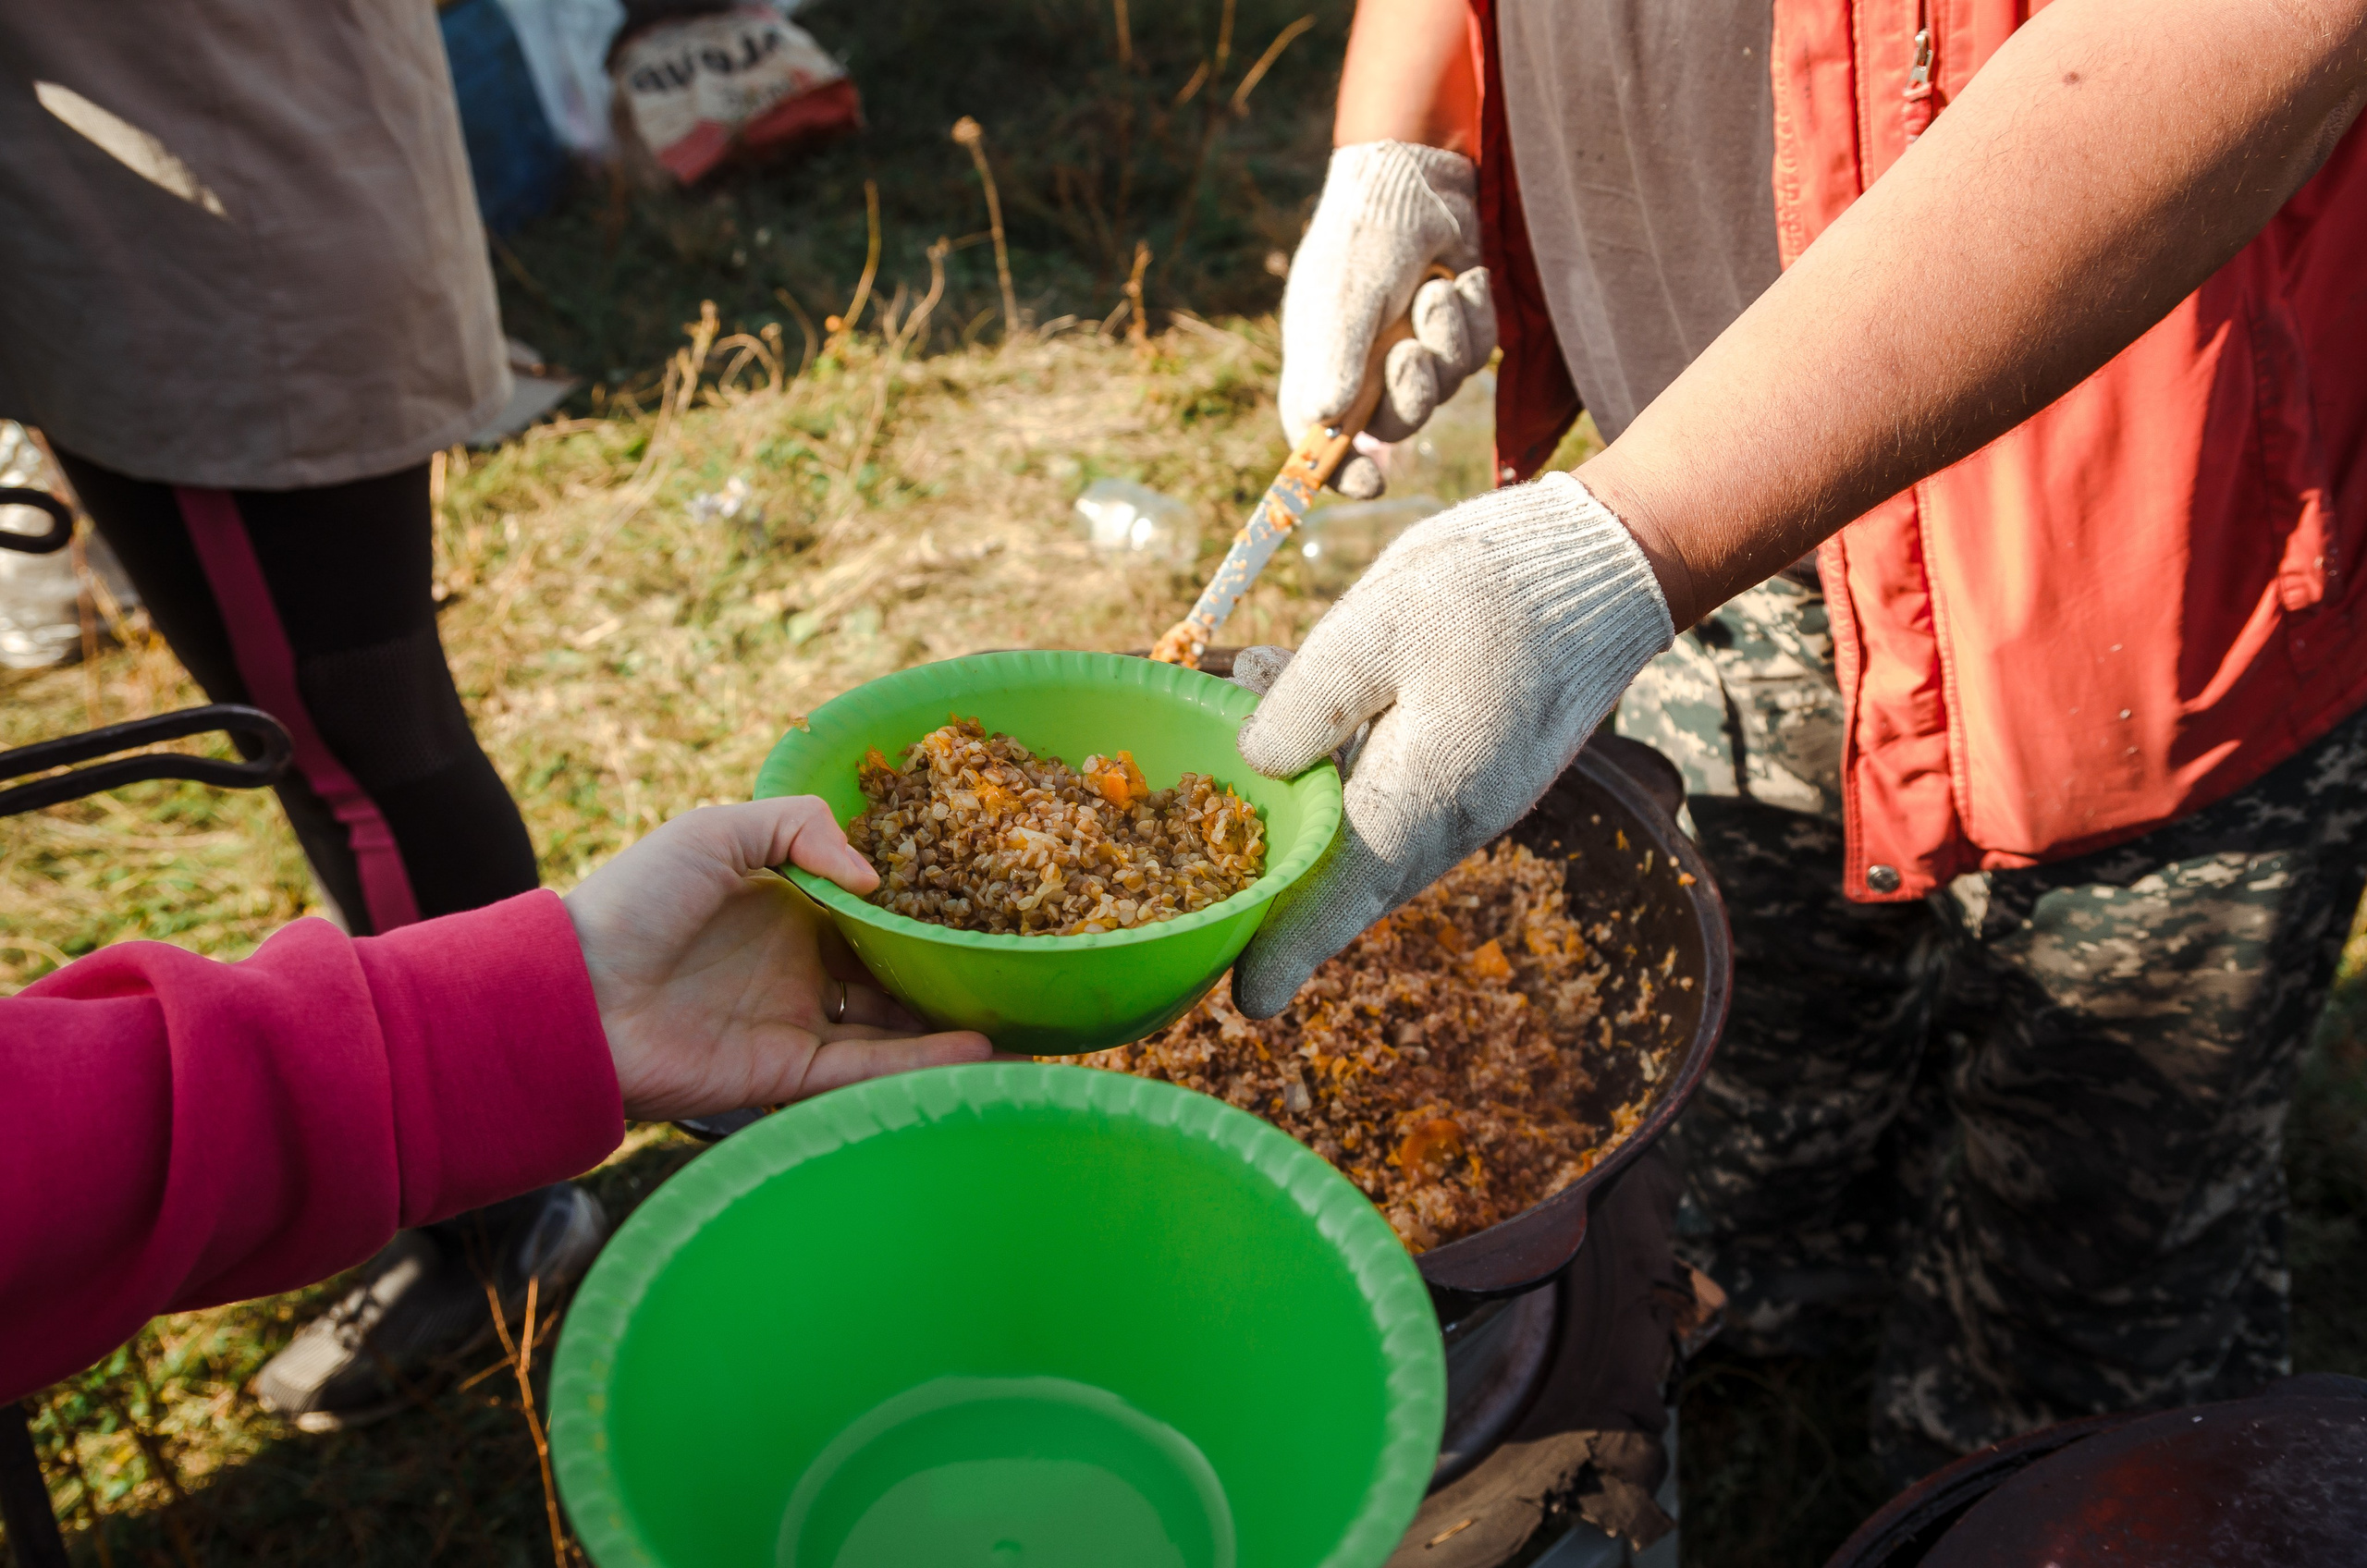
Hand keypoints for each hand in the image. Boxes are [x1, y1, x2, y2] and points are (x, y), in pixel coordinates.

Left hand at [563, 798, 991, 1119]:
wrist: (572, 994)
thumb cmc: (636, 901)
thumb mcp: (716, 830)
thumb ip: (799, 828)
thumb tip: (875, 880)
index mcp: (789, 905)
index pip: (876, 908)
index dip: (928, 907)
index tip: (988, 900)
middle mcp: (802, 963)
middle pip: (896, 971)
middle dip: (954, 973)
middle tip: (1023, 968)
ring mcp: (797, 1019)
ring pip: (894, 1028)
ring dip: (955, 1026)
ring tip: (1027, 1021)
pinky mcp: (786, 1072)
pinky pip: (867, 1070)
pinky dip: (922, 1063)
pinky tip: (979, 1050)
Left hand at [1227, 474, 1673, 1016]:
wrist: (1603, 569)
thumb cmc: (1487, 589)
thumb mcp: (1374, 623)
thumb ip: (1306, 700)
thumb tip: (1254, 766)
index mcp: (1425, 793)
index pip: (1345, 893)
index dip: (1292, 948)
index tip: (1250, 1002)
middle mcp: (1455, 818)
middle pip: (1355, 885)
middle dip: (1290, 914)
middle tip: (1225, 937)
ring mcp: (1475, 800)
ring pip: (1375, 847)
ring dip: (1313, 851)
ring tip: (1244, 846)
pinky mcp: (1479, 773)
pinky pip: (1401, 810)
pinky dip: (1345, 801)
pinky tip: (1296, 746)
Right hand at [1279, 141, 1495, 498]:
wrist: (1417, 181)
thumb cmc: (1364, 239)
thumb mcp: (1345, 300)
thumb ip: (1335, 359)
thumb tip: (1322, 421)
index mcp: (1322, 366)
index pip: (1320, 440)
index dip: (1339, 473)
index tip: (1369, 483)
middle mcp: (1365, 366)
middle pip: (1395, 425)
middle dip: (1412, 395)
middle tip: (1411, 352)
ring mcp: (1412, 348)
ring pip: (1444, 388)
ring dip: (1446, 341)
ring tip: (1435, 290)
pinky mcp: (1455, 328)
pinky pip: (1475, 353)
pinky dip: (1471, 318)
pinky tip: (1460, 278)